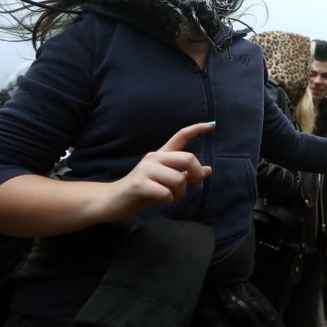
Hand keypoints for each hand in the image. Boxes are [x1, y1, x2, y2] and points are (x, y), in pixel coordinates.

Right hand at [100, 122, 214, 220]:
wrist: (113, 201)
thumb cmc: (144, 191)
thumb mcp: (167, 183)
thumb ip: (185, 176)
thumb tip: (208, 170)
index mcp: (162, 155)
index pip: (181, 136)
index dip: (197, 129)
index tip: (213, 124)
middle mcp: (154, 158)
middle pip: (188, 158)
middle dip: (196, 174)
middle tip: (194, 186)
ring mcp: (145, 170)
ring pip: (178, 179)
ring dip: (181, 193)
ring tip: (173, 198)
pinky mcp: (139, 184)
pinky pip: (166, 193)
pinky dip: (169, 200)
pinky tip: (162, 200)